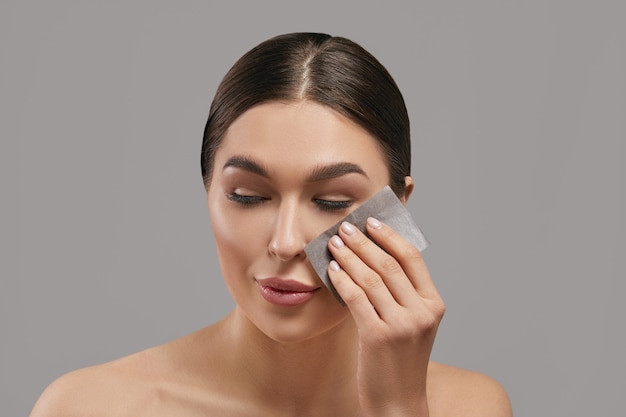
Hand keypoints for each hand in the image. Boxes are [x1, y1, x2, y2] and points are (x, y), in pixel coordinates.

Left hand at [327, 217, 444, 416]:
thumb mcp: (411, 324)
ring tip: (335, 244)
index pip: (412, 259)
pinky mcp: (378, 337)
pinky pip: (356, 298)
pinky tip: (333, 270)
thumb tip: (372, 255)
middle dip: (364, 242)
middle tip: (345, 228)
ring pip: (371, 278)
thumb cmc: (400, 360)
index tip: (371, 222)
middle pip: (389, 264)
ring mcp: (401, 325)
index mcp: (433, 305)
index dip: (390, 236)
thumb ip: (401, 294)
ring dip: (350, 257)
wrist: (398, 403)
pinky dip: (343, 280)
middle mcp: (421, 313)